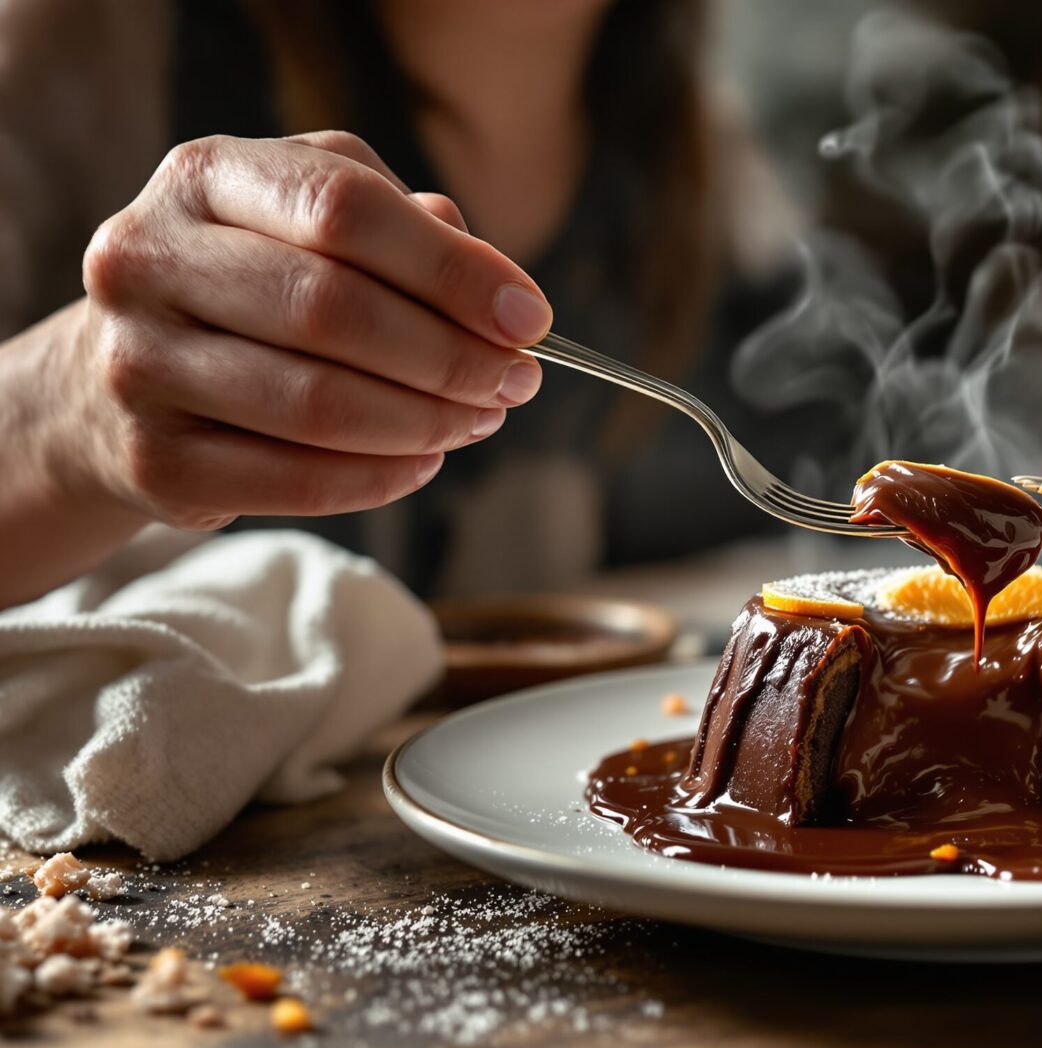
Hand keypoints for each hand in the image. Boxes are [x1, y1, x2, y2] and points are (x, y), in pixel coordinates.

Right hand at [53, 131, 550, 530]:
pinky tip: (425, 461)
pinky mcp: (152, 459)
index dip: (452, 268)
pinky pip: (296, 481)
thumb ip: (408, 232)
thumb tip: (501, 294)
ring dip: (427, 421)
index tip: (530, 317)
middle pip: (332, 308)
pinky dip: (382, 477)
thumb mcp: (317, 223)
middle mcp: (149, 259)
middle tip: (516, 380)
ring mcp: (137, 363)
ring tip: (480, 419)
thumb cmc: (254, 285)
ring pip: (317, 403)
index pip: (343, 207)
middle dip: (450, 354)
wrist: (117, 378)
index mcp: (205, 178)